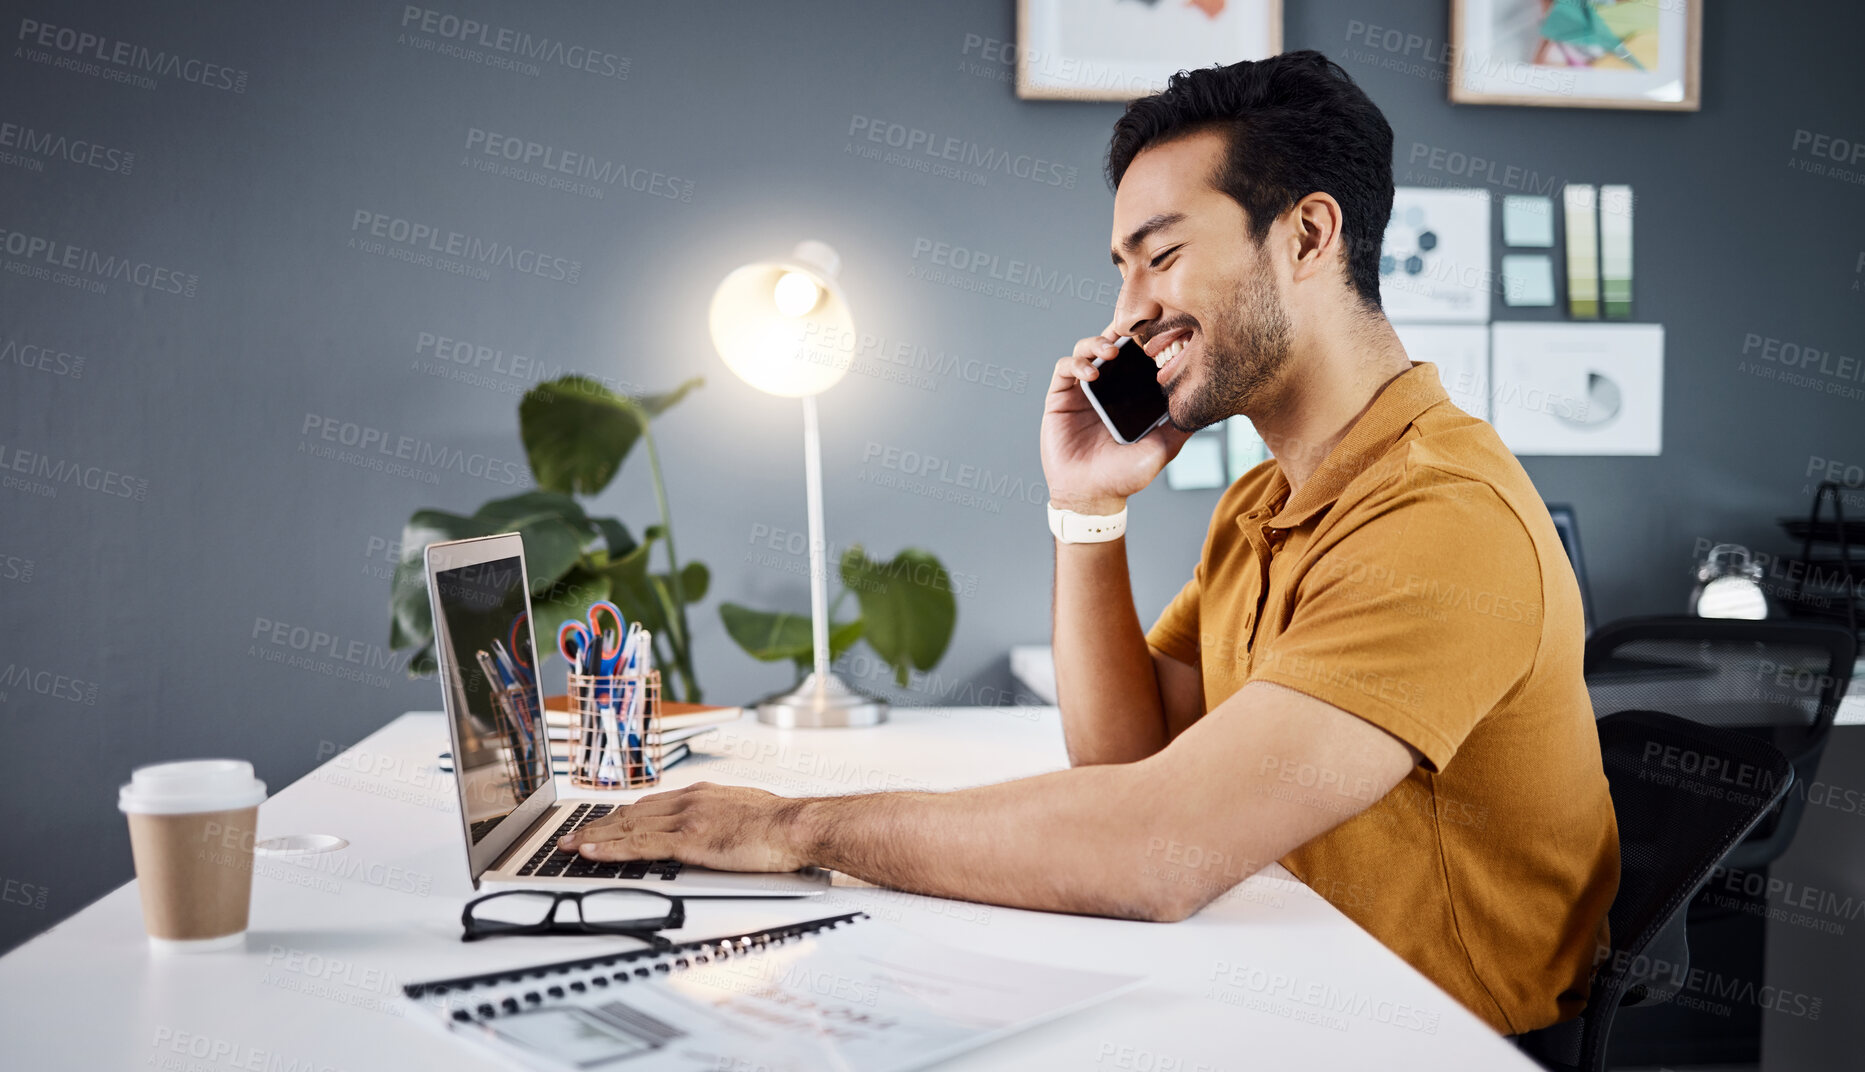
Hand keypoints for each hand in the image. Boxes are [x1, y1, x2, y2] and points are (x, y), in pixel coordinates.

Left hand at [557, 782, 807, 871]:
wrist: (796, 826)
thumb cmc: (780, 824)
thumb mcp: (744, 813)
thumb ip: (722, 820)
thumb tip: (717, 832)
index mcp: (701, 794)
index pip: (649, 805)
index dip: (620, 816)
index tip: (602, 824)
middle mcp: (689, 800)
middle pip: (631, 813)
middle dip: (598, 826)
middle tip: (571, 836)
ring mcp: (687, 819)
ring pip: (627, 827)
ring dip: (594, 838)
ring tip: (569, 847)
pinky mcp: (689, 840)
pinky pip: (639, 845)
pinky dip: (610, 849)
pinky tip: (591, 854)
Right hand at [1040, 328, 1191, 514]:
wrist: (1091, 496)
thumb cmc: (1125, 476)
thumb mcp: (1163, 448)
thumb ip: (1181, 426)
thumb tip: (1207, 405)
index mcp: (1129, 395)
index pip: (1136, 356)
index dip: (1145, 339)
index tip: (1157, 331)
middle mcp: (1106, 388)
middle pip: (1111, 344)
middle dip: (1121, 331)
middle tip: (1133, 330)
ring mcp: (1082, 390)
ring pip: (1086, 348)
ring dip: (1097, 342)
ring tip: (1110, 352)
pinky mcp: (1060, 397)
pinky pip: (1064, 367)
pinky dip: (1077, 363)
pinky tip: (1091, 374)